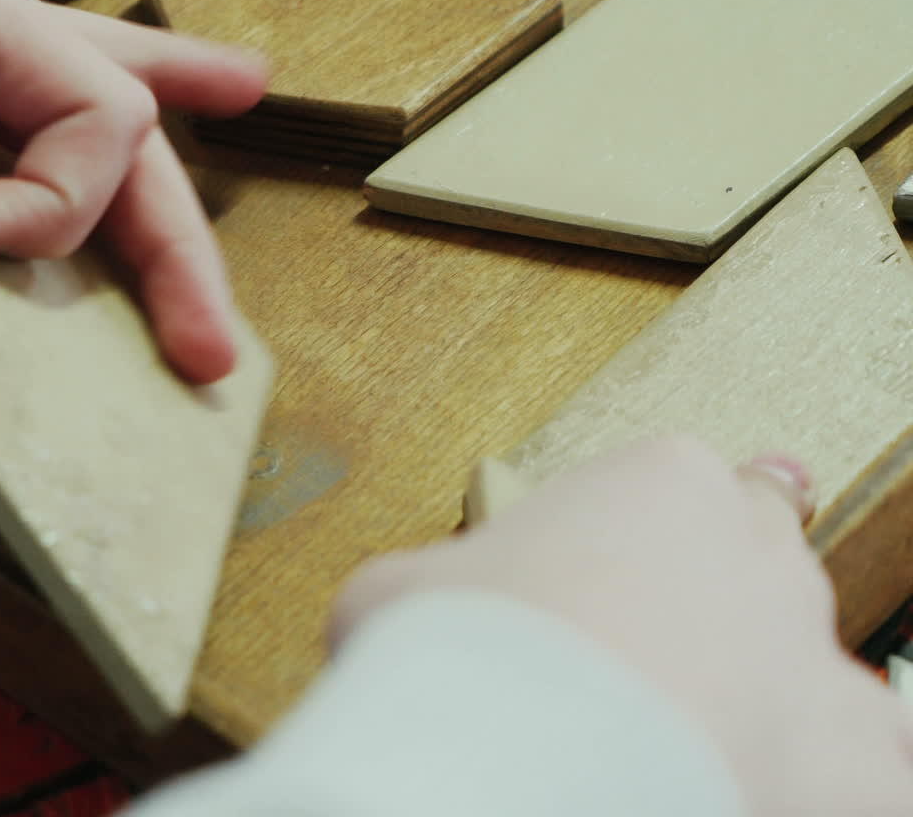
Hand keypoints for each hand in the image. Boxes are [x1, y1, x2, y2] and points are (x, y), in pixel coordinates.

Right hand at [332, 436, 912, 815]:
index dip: (630, 541)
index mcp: (659, 481)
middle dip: (713, 591)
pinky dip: (825, 778)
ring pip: (813, 650)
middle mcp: (753, 547)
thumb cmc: (460, 652)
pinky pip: (866, 763)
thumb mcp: (404, 589)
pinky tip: (761, 788)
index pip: (672, 487)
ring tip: (710, 729)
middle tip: (662, 645)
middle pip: (756, 547)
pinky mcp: (859, 758)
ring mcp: (811, 647)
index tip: (601, 585)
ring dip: (771, 682)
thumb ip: (433, 581)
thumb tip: (400, 613)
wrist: (515, 751)